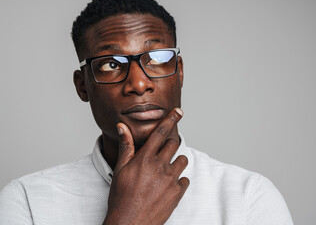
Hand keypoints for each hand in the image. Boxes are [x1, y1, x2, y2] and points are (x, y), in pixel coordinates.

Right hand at [103, 108, 188, 224]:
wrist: (129, 223)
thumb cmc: (121, 197)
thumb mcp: (120, 169)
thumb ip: (126, 146)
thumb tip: (122, 126)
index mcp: (145, 158)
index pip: (160, 133)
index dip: (170, 120)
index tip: (178, 112)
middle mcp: (160, 166)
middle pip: (173, 144)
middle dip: (169, 146)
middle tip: (162, 154)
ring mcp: (170, 179)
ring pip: (182, 160)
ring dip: (175, 163)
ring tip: (164, 172)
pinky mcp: (177, 192)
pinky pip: (185, 180)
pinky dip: (178, 181)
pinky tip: (167, 187)